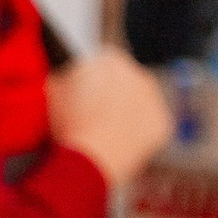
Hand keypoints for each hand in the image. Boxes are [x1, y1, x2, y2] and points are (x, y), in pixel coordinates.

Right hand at [47, 45, 172, 187]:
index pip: (103, 63)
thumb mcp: (54, 88)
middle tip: (91, 116)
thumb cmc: (69, 123)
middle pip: (124, 82)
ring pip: (138, 102)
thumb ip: (67, 74)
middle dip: (112, 95)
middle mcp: (138, 74)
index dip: (90, 81)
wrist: (92, 158)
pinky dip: (137, 133)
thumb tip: (68, 74)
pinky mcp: (162, 123)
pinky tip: (118, 143)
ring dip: (127, 112)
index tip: (82, 96)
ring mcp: (154, 99)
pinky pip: (149, 125)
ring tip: (103, 133)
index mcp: (111, 60)